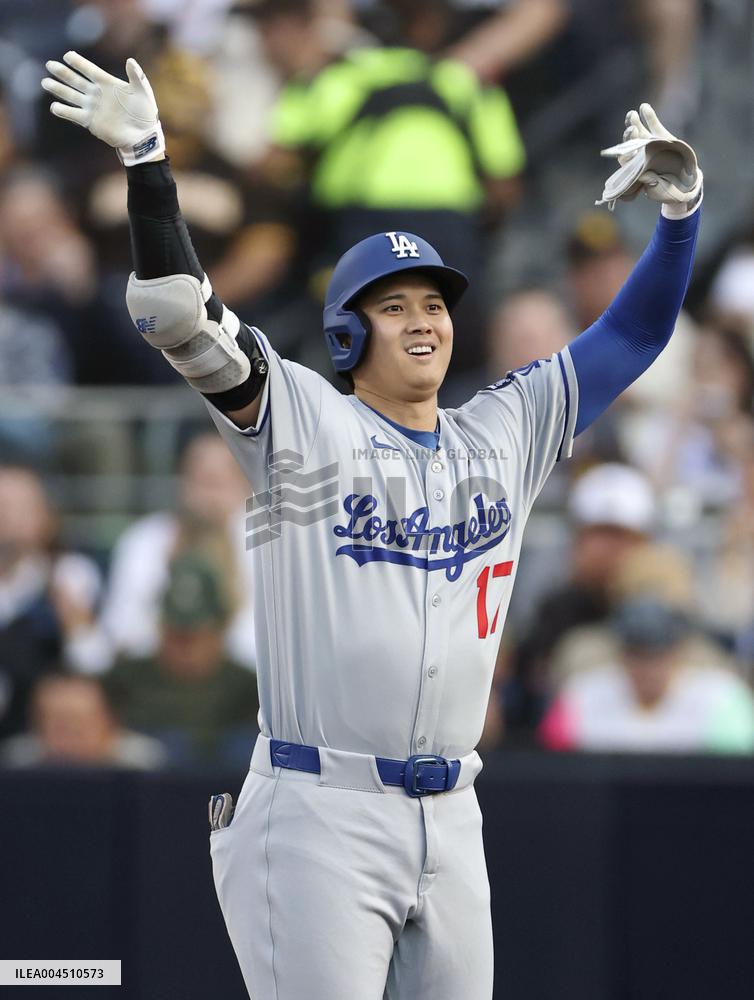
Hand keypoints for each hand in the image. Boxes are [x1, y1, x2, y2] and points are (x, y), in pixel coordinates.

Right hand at [41, 51, 164, 165]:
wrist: (142, 135)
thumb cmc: (145, 112)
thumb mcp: (143, 92)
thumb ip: (137, 76)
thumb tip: (130, 60)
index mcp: (108, 83)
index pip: (89, 70)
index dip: (79, 63)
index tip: (67, 55)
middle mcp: (97, 94)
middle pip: (76, 81)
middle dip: (63, 73)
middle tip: (49, 65)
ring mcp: (92, 108)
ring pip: (71, 96)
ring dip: (58, 89)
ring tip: (45, 82)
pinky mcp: (91, 122)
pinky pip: (74, 115)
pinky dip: (64, 111)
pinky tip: (54, 107)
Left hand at [596, 103, 701, 214]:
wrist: (684, 185)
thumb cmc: (668, 191)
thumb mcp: (660, 191)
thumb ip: (652, 184)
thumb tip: (644, 175)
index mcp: (636, 170)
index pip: (626, 162)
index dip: (625, 156)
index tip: (625, 152)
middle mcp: (640, 156)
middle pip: (630, 144)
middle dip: (629, 137)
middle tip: (631, 129)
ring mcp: (650, 145)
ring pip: (639, 133)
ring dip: (634, 123)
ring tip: (631, 114)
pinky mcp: (661, 138)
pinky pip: (654, 126)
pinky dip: (649, 117)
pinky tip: (644, 107)